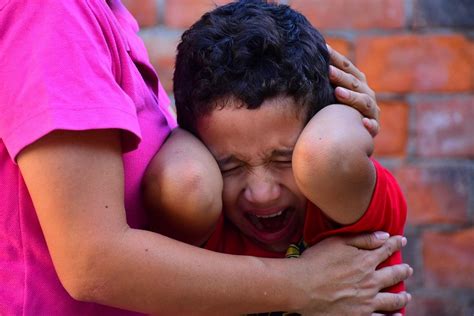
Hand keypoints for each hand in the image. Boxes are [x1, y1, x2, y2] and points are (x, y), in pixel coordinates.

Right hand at [291, 232, 411, 314]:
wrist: (301, 287)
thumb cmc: (316, 261)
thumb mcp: (337, 242)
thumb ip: (362, 239)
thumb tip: (385, 236)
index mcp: (365, 262)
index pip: (386, 250)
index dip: (395, 244)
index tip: (402, 240)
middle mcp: (371, 282)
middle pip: (393, 275)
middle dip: (403, 271)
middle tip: (408, 269)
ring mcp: (366, 302)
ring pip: (392, 300)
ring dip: (402, 297)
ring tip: (407, 296)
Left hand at [327, 44, 379, 136]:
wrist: (350, 136)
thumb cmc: (335, 110)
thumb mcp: (328, 94)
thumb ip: (322, 80)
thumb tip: (300, 59)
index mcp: (356, 82)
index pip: (347, 66)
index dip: (336, 58)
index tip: (323, 49)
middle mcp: (366, 93)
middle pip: (354, 83)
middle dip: (341, 77)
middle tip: (328, 71)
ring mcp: (372, 110)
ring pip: (364, 102)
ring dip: (352, 97)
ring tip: (338, 93)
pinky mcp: (374, 127)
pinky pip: (374, 127)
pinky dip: (370, 125)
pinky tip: (364, 123)